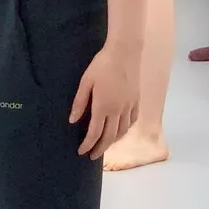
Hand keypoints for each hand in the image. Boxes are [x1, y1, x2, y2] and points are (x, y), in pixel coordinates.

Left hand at [69, 42, 140, 157]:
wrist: (125, 52)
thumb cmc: (102, 65)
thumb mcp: (86, 82)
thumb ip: (80, 102)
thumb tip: (72, 120)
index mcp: (103, 107)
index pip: (94, 133)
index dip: (88, 145)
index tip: (82, 152)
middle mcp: (118, 111)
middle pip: (110, 137)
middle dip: (100, 149)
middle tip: (92, 156)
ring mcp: (129, 106)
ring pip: (122, 131)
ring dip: (113, 141)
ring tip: (105, 145)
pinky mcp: (136, 100)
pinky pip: (132, 121)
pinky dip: (125, 130)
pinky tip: (121, 130)